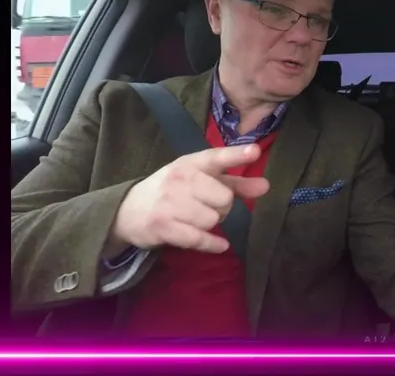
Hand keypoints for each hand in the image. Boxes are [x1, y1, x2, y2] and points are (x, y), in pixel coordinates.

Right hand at [110, 144, 270, 252]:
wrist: (128, 211)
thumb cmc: (171, 191)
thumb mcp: (199, 180)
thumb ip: (234, 182)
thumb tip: (266, 186)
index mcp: (189, 163)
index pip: (215, 157)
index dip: (236, 155)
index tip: (255, 151)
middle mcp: (180, 179)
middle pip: (224, 198)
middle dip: (223, 207)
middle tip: (208, 207)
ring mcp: (170, 203)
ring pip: (213, 219)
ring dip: (212, 224)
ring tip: (198, 220)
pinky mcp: (164, 227)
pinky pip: (200, 238)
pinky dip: (213, 244)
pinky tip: (219, 244)